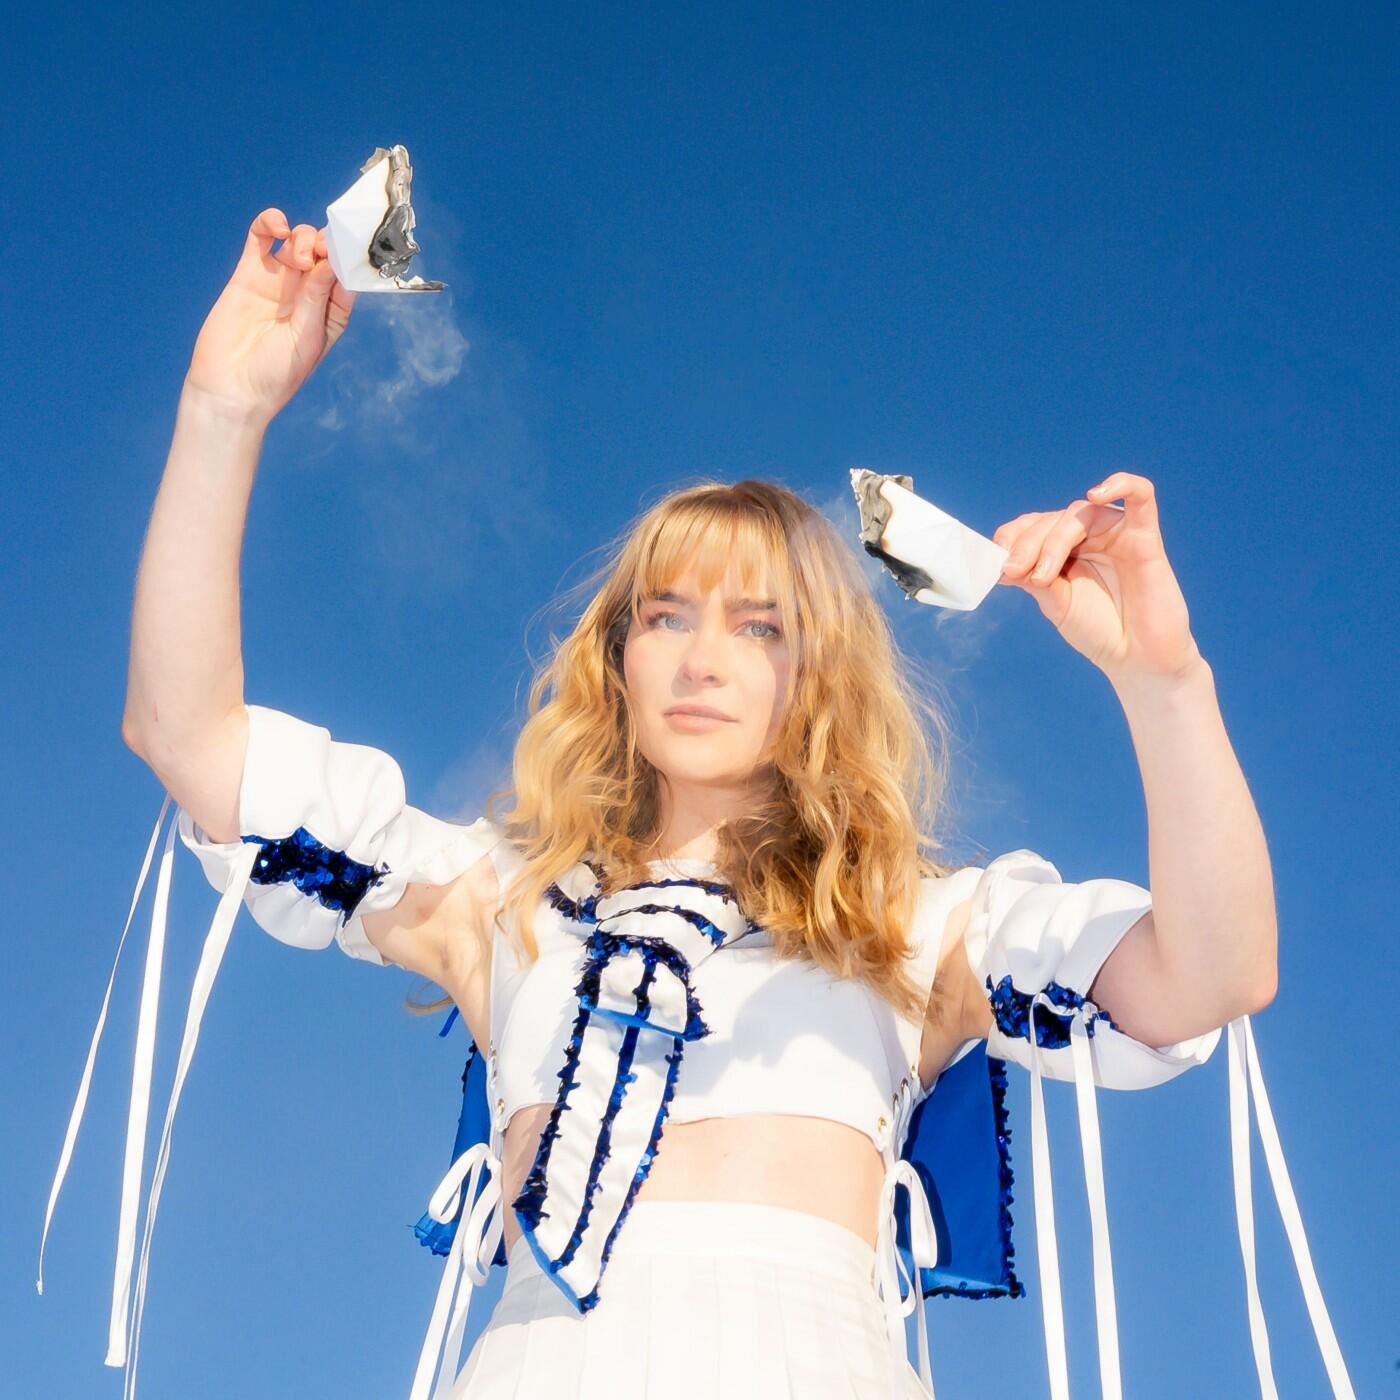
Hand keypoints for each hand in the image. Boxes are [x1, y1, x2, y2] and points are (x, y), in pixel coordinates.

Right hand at [184, 208, 355, 424]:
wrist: (230, 389)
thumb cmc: (276, 375)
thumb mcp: (306, 338)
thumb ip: (317, 299)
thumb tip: (330, 263)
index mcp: (329, 313)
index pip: (345, 276)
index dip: (349, 260)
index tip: (349, 253)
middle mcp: (306, 295)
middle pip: (323, 253)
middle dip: (326, 245)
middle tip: (320, 256)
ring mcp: (277, 282)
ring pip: (296, 241)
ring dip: (303, 238)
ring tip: (299, 259)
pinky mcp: (248, 273)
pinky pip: (260, 238)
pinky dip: (270, 222)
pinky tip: (277, 226)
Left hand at [993, 472, 1202, 681]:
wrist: (1136, 658)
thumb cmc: (1099, 630)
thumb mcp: (1056, 604)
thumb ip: (1034, 579)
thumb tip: (1002, 562)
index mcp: (1064, 549)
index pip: (1033, 526)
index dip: (1012, 538)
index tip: (996, 565)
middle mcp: (1089, 536)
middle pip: (1052, 519)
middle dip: (1028, 544)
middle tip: (1015, 571)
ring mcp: (1116, 534)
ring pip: (1080, 514)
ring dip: (1054, 540)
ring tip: (1043, 574)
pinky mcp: (1145, 538)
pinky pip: (1141, 496)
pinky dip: (1121, 484)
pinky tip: (1096, 494)